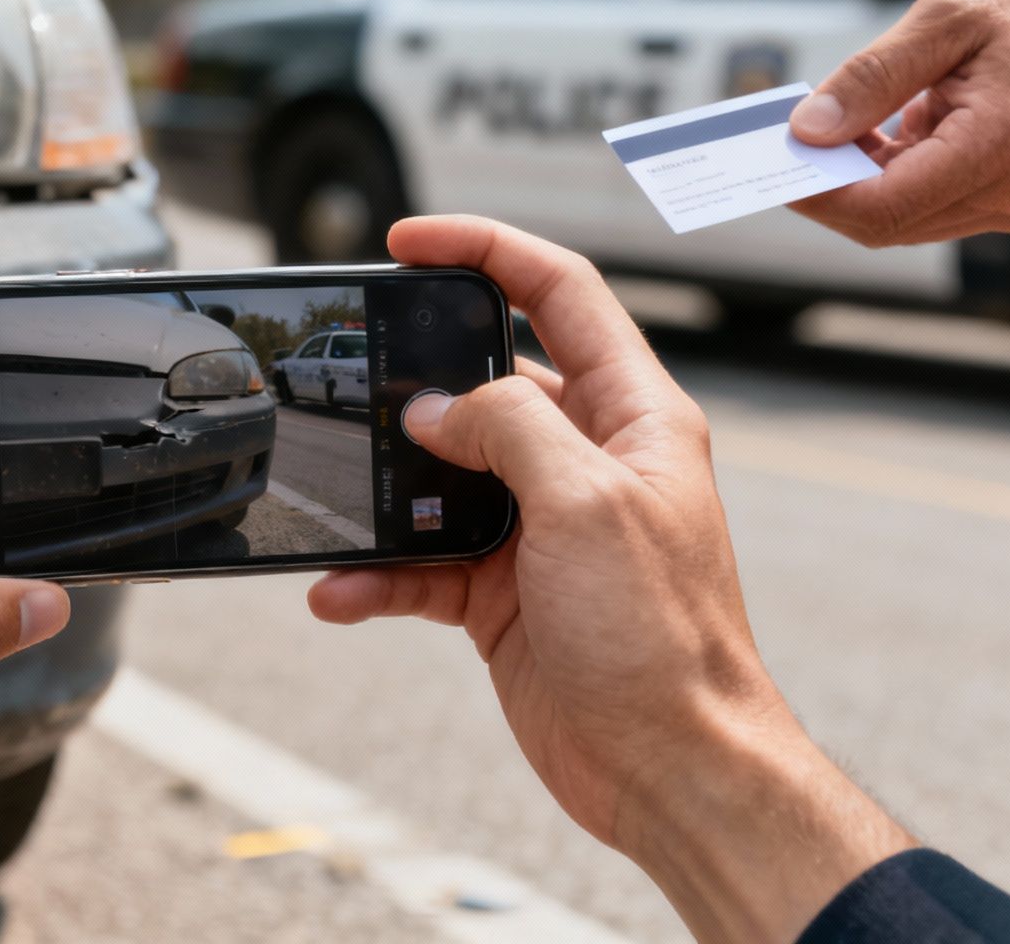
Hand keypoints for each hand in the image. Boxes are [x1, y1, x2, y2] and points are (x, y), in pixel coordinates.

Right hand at [308, 216, 912, 943]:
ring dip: (384, 492)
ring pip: (441, 475)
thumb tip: (434, 408)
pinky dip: (378, 573)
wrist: (671, 770)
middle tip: (351, 377)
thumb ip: (508, 429)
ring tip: (338, 499)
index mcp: (634, 416)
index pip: (559, 293)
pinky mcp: (504, 592)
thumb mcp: (588, 503)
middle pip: (486, 380)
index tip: (409, 239)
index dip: (486, 249)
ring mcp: (541, 527)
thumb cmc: (664, 640)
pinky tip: (342, 589)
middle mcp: (587, 461)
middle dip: (415, 381)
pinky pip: (422, 562)